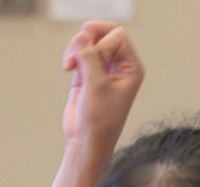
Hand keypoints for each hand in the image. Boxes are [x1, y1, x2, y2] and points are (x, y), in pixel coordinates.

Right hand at [62, 22, 142, 148]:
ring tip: (69, 64)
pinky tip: (68, 67)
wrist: (87, 141)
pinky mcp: (88, 73)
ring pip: (89, 41)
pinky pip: (79, 52)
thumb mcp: (96, 85)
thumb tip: (83, 35)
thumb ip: (89, 57)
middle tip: (76, 49)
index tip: (94, 62)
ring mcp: (103, 68)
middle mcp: (120, 66)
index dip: (102, 43)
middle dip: (87, 38)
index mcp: (132, 68)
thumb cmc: (100, 120)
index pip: (118, 35)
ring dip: (76, 47)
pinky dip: (71, 55)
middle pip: (103, 33)